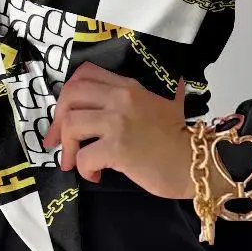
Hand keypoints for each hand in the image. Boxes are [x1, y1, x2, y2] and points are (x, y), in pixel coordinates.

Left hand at [43, 62, 228, 199]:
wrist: (194, 162)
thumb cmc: (178, 138)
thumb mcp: (165, 103)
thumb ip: (148, 93)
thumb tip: (138, 93)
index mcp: (129, 86)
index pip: (85, 74)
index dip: (67, 94)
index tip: (64, 115)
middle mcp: (121, 98)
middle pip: (70, 96)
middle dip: (57, 121)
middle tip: (58, 141)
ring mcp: (118, 123)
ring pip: (71, 125)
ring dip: (67, 147)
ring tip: (74, 162)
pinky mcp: (118, 149)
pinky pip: (84, 156)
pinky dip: (83, 169)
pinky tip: (94, 176)